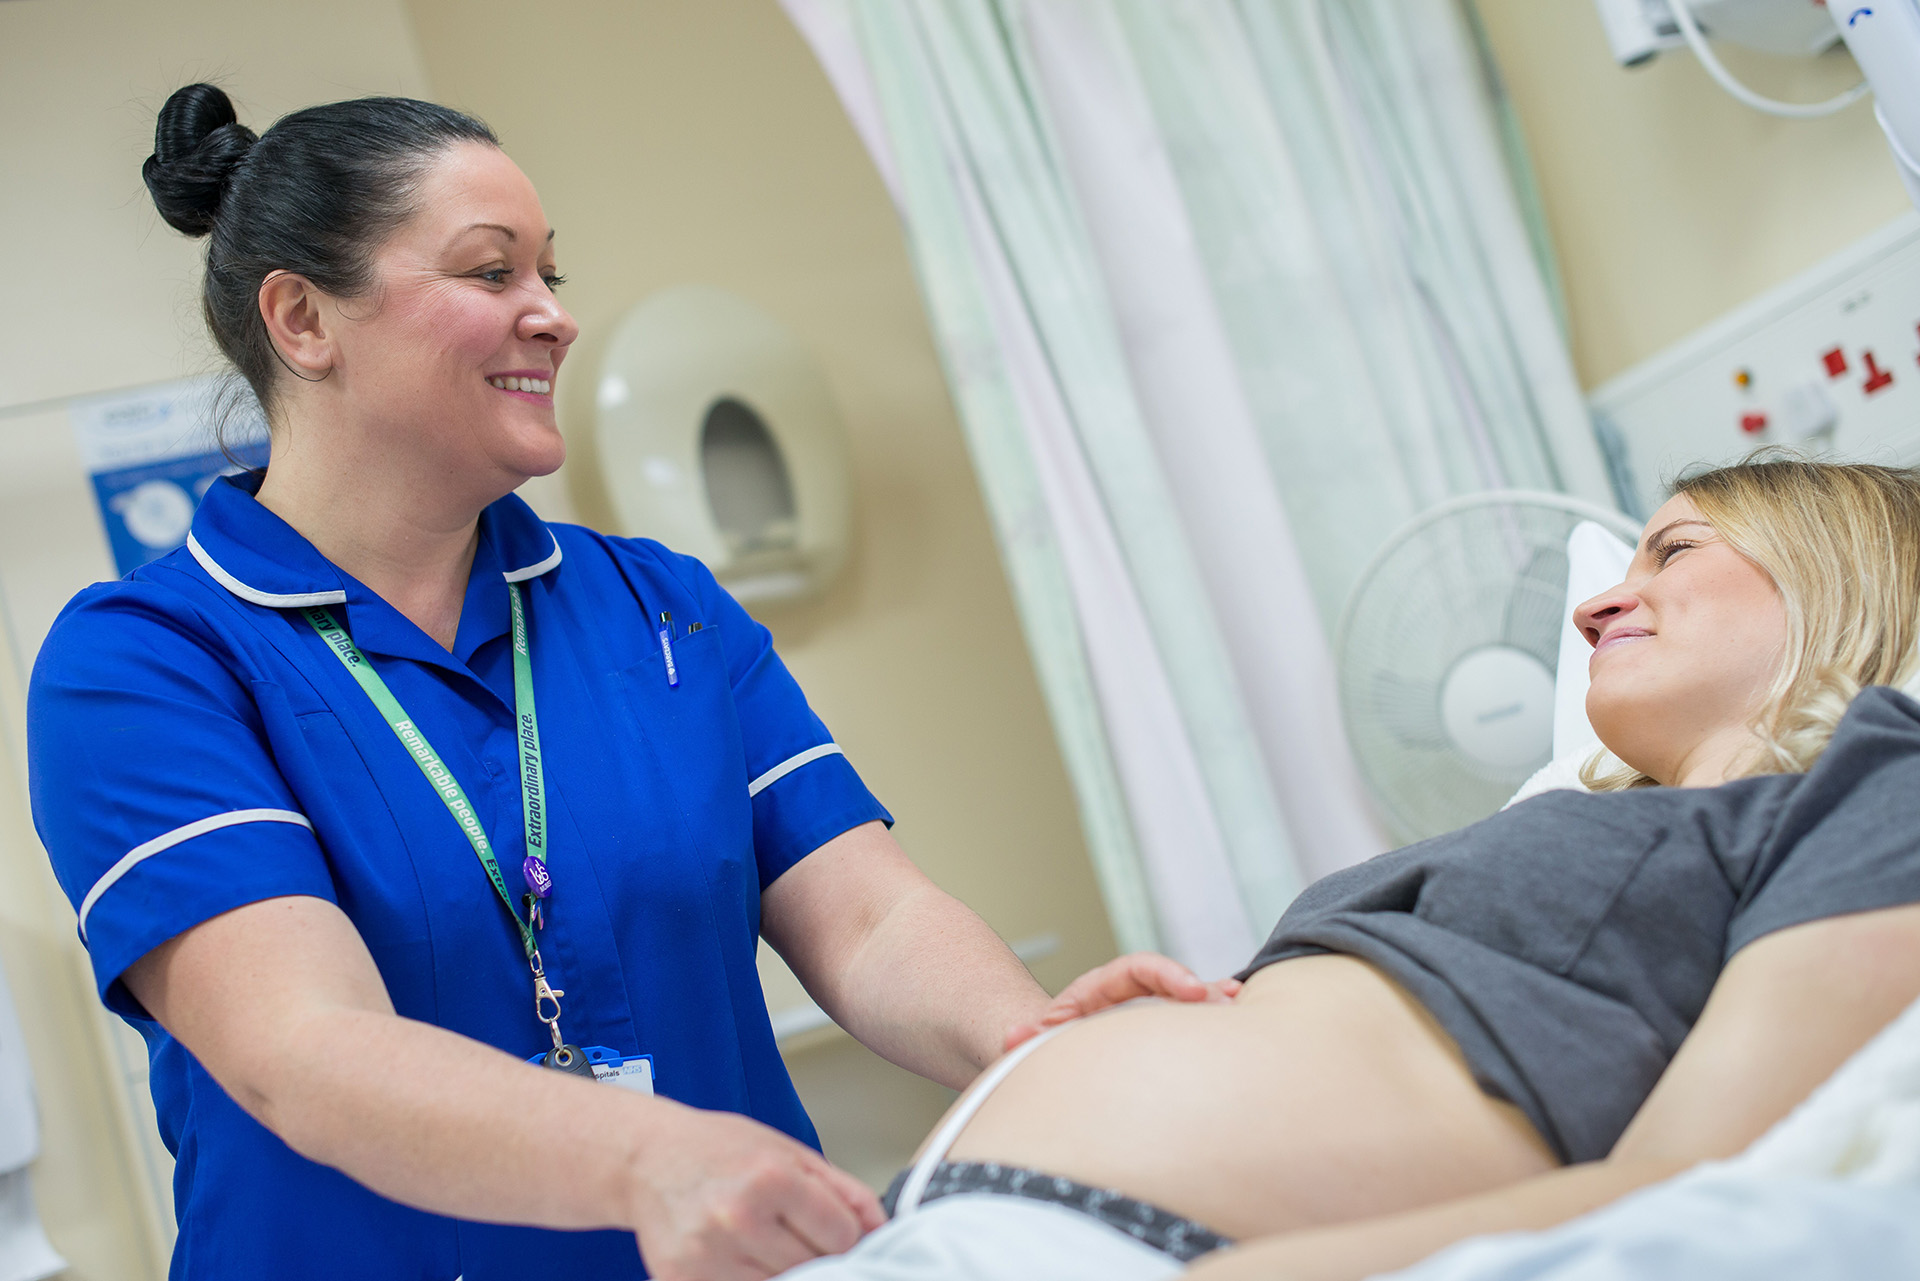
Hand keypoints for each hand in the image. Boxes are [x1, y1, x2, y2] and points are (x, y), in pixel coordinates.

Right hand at [628, 1101, 885, 1280]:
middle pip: (814, 1268)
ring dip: (784, 1272)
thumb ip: (842, 1190)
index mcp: (770, 1178)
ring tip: (765, 1243)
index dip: (845, 1236)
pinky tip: (741, 1258)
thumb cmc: (719, 1149)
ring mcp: (707, 1256)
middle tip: (795, 1234)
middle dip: (816, 1256)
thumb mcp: (788, 1151)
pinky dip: (751, 1279)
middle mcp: (738, 1218)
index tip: (833, 1230)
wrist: (646, 1159)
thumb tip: (880, 1229)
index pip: (841, 1237)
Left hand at [1003, 953, 1240, 1050]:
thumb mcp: (1033, 1040)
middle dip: (1201, 993)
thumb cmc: (1042, 1046)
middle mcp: (1132, 997)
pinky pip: (1194, 1027)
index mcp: (1101, 989)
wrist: (1048, 1055)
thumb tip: (1010, 1037)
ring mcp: (1152, 1016)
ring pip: (1188, 1005)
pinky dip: (1216, 1024)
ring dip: (1214, 1006)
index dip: (1166, 975)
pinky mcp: (1165, 1038)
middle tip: (1229, 1004)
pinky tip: (1244, 1025)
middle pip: (1172, 985)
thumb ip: (1026, 1039)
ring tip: (1241, 1009)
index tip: (1190, 991)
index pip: (1138, 970)